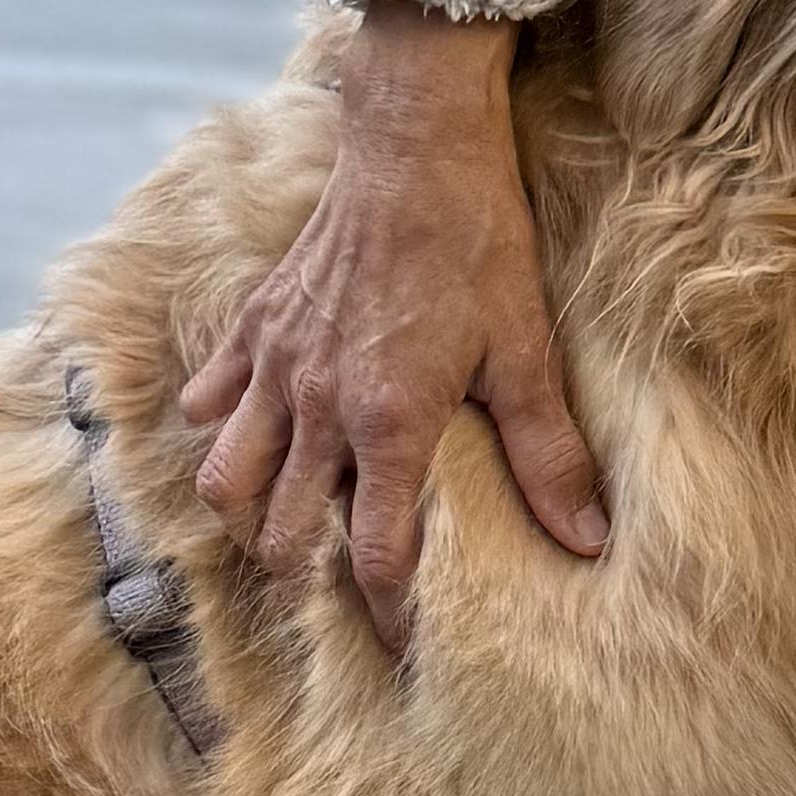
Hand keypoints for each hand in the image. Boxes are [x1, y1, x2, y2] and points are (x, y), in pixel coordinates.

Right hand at [182, 0, 605, 649]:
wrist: (415, 147)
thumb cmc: (479, 246)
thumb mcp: (527, 353)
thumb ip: (549, 455)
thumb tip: (586, 542)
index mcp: (387, 423)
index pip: (371, 555)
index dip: (388, 615)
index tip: (407, 649)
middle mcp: (315, 404)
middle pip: (276, 528)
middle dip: (305, 573)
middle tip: (342, 592)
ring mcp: (274, 364)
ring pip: (222, 474)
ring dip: (247, 514)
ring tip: (286, 530)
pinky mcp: (255, 323)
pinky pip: (209, 398)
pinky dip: (219, 430)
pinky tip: (253, 439)